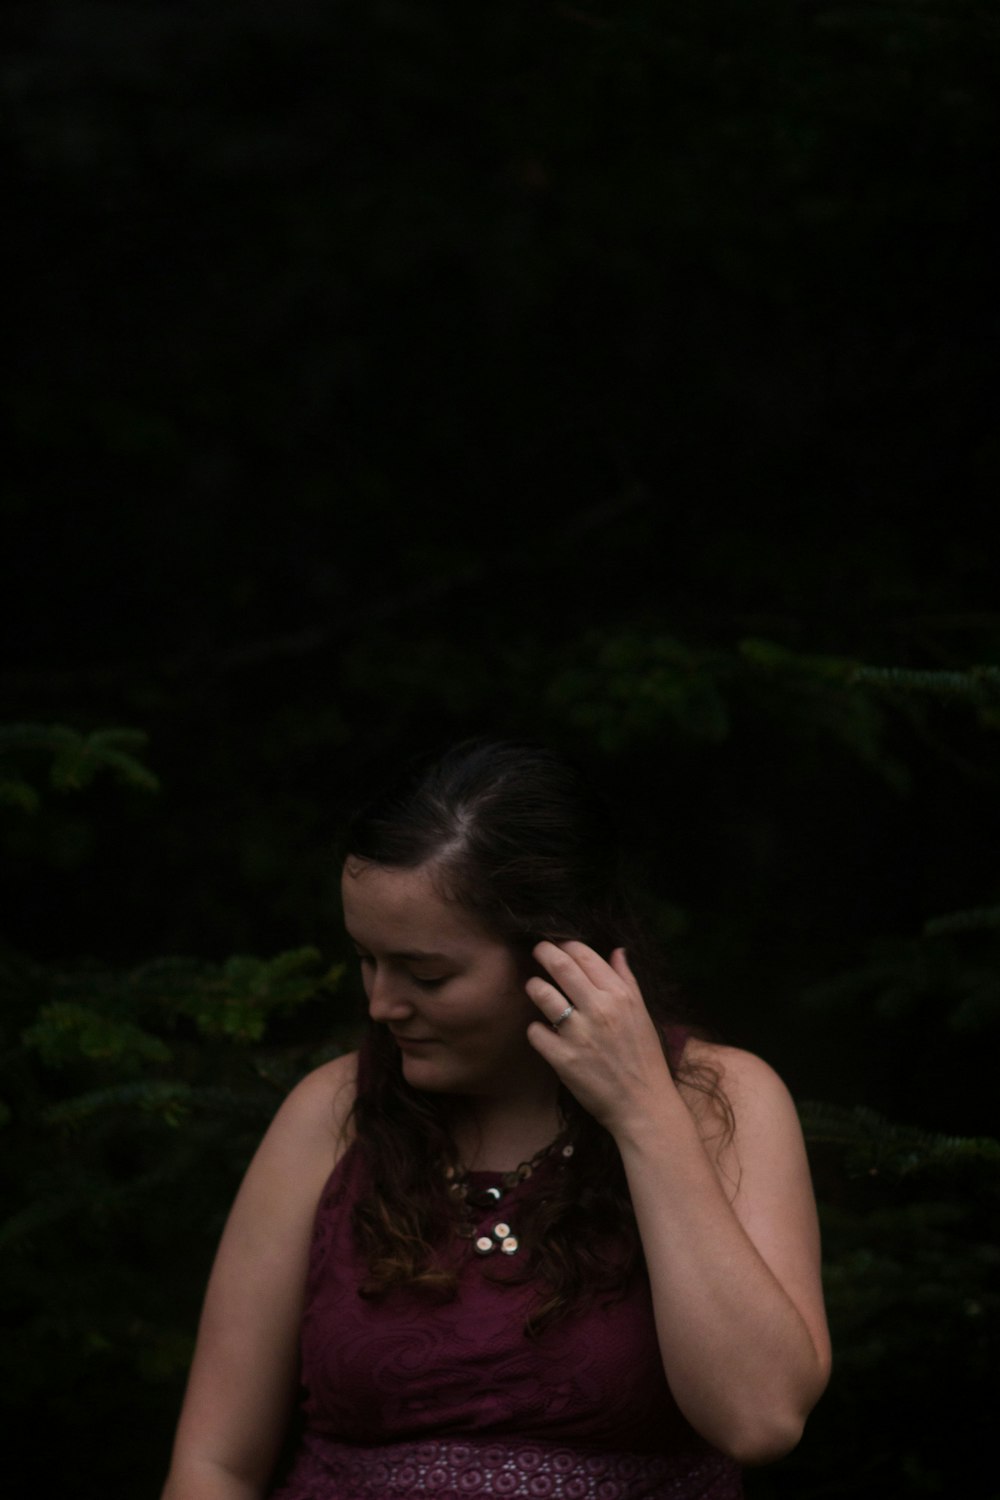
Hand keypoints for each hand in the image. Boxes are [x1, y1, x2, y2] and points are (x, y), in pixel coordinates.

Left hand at [525, 941, 673, 1132]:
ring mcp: (580, 1034)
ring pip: (542, 994)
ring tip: (534, 987)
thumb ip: (627, 979)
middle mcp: (600, 1009)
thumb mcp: (642, 1013)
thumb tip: (617, 950)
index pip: (585, 955)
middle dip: (544, 952)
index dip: (566, 944)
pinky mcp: (563, 1059)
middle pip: (560, 966)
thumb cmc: (644, 1057)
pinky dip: (535, 1030)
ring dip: (534, 986)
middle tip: (537, 950)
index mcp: (620, 996)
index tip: (557, 944)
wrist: (644, 1105)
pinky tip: (543, 1032)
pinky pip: (535, 1032)